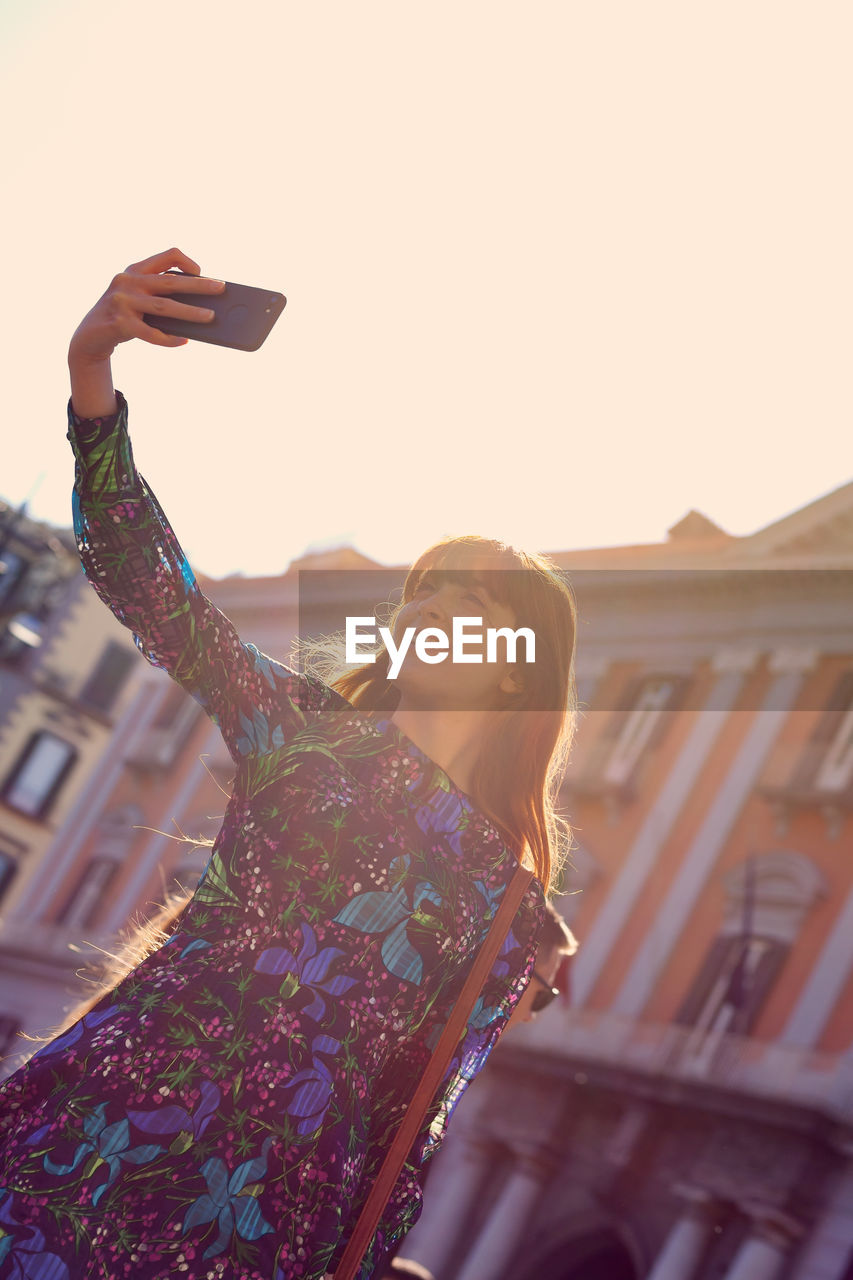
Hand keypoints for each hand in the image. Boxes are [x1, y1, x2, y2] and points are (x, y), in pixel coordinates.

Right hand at [68, 247, 225, 365]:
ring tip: (210, 317)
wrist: (91, 336)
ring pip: (164, 307)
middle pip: (170, 282)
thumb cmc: (124, 316)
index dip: (186, 262)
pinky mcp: (119, 323)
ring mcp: (122, 301)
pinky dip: (169, 338)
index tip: (201, 273)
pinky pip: (150, 333)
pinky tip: (184, 341)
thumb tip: (201, 310)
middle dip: (198, 285)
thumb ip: (161, 298)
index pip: (167, 255)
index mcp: (136, 270)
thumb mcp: (139, 300)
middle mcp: (127, 281)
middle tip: (221, 288)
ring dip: (190, 312)